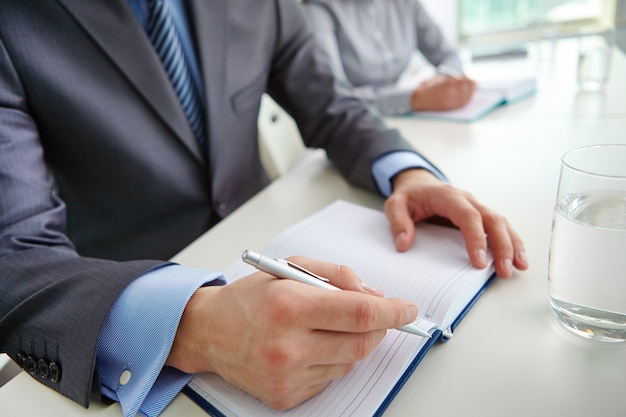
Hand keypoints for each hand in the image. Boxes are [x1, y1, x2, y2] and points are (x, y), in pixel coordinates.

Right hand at [166, 257, 417, 409]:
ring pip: (348, 362)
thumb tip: (373, 293)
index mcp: (289, 306)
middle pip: (361, 343)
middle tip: (380, 316)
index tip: (407, 309)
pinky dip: (332, 361)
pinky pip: (330, 379)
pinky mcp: (285, 396)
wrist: (209, 332)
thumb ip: (335, 275)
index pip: (359, 313)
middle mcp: (287, 345)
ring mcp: (286, 376)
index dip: (391, 312)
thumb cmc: (251, 297)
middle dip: (380, 328)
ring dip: (353, 343)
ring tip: (329, 327)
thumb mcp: (290, 268)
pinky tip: (312, 347)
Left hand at [384, 169, 527, 277]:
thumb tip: (404, 244)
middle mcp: (467, 200)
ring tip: (519, 267)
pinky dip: (511, 242)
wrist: (418, 183)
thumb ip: (398, 222)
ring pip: (501, 223)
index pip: (468, 216)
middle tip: (504, 270)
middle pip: (492, 220)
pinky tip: (518, 259)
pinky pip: (500, 227)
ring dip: (513, 245)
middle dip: (502, 246)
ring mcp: (477, 206)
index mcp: (448, 196)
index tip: (478, 262)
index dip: (476, 238)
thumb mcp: (394, 204)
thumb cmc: (409, 196)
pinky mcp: (480, 215)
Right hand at [411, 75, 475, 110]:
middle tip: (474, 84)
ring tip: (471, 90)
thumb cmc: (428, 87)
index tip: (471, 78)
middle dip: (473, 86)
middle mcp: (451, 92)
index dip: (469, 79)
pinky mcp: (449, 107)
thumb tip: (463, 78)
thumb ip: (451, 78)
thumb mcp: (440, 78)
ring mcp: (451, 101)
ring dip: (470, 93)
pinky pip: (462, 104)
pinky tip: (465, 97)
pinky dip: (466, 100)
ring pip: (467, 98)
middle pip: (469, 89)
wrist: (419, 99)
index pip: (466, 80)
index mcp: (448, 82)